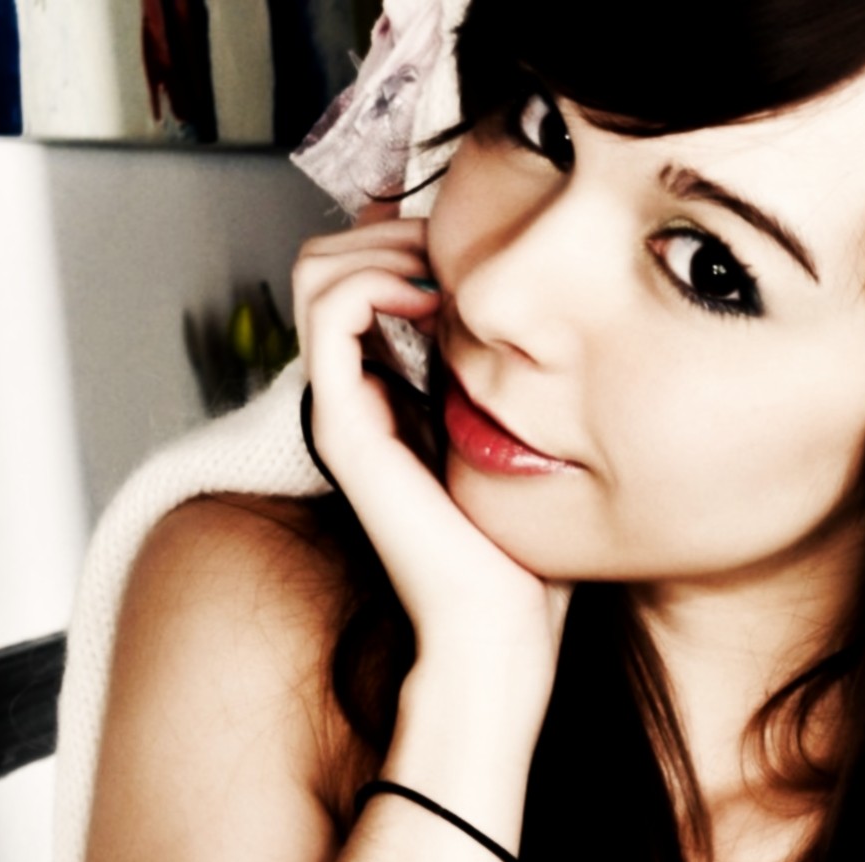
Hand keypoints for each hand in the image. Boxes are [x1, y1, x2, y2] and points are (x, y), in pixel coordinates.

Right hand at [294, 208, 572, 726]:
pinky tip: (429, 301)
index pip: (361, 276)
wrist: (501, 626)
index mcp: (391, 394)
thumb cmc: (524, 549)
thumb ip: (519, 381)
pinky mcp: (345, 426)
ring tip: (438, 272)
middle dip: (390, 230)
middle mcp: (356, 395)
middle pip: (328, 263)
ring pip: (318, 275)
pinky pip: (328, 316)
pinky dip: (373, 282)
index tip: (468, 248)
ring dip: (380, 246)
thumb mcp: (529, 441)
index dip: (405, 238)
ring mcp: (343, 409)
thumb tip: (545, 323)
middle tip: (452, 251)